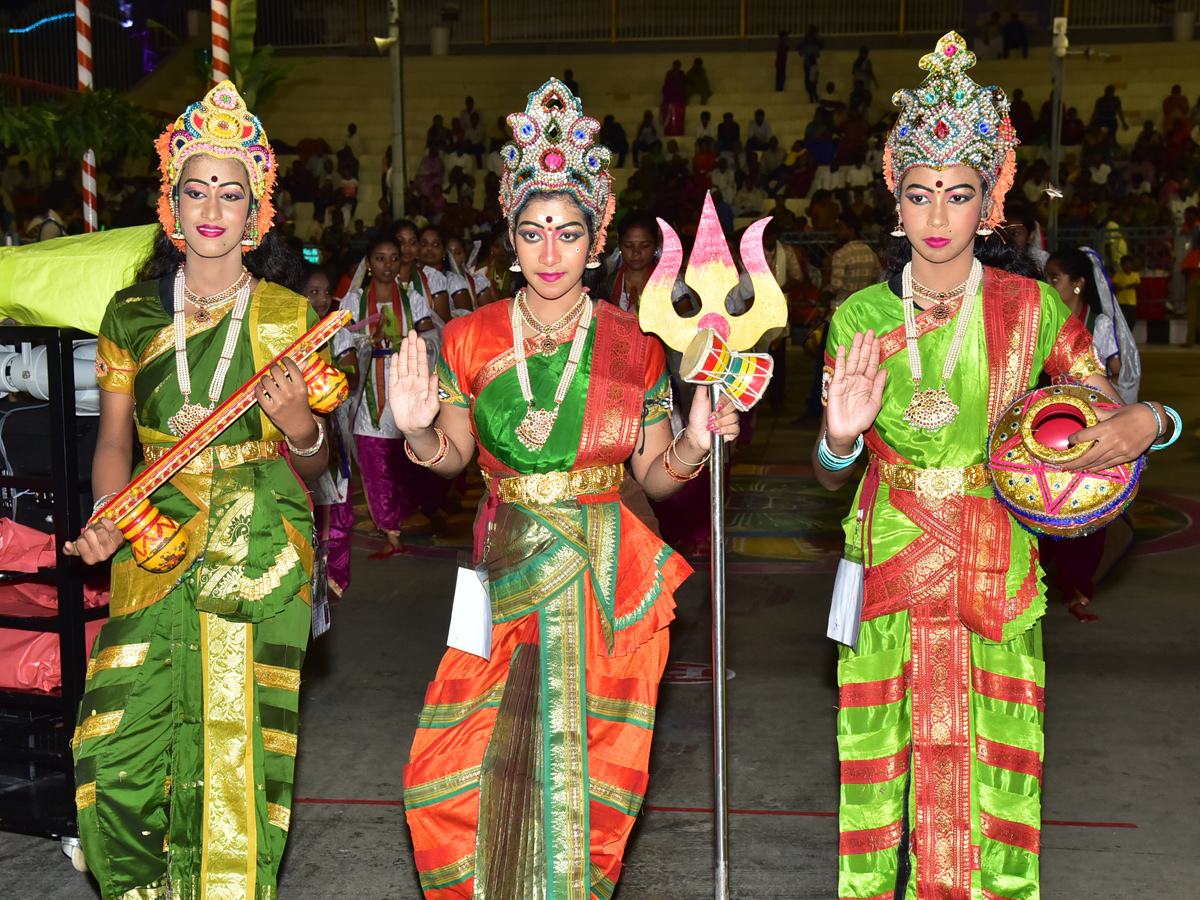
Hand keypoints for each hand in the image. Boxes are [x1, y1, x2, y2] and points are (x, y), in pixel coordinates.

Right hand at [63, 518, 124, 564]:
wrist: (112, 544)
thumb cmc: (95, 545)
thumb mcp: (80, 550)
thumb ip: (70, 549)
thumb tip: (67, 545)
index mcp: (90, 559)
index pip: (80, 542)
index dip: (82, 537)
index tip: (86, 539)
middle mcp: (101, 555)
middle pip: (89, 534)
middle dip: (89, 530)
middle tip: (93, 532)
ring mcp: (111, 548)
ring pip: (99, 530)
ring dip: (98, 526)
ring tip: (99, 529)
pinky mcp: (119, 540)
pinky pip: (111, 526)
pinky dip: (106, 521)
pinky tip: (104, 523)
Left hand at [255, 357, 315, 442]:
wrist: (299, 426)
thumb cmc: (301, 405)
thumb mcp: (303, 391)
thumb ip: (300, 375)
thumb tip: (303, 361)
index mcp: (301, 387)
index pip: (292, 367)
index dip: (286, 360)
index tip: (283, 359)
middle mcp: (290, 393)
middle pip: (276, 372)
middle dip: (273, 367)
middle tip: (273, 367)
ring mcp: (280, 402)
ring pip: (266, 381)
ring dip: (264, 378)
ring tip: (266, 378)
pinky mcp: (270, 409)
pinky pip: (259, 394)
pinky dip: (257, 389)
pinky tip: (260, 387)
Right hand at [387, 330, 439, 433]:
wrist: (413, 428)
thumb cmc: (425, 418)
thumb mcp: (432, 405)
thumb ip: (433, 391)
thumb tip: (435, 375)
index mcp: (424, 382)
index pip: (422, 363)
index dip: (421, 351)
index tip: (421, 339)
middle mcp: (413, 380)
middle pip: (412, 360)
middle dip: (412, 346)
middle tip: (412, 332)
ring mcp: (403, 383)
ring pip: (403, 364)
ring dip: (403, 352)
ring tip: (404, 340)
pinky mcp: (394, 390)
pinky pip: (393, 375)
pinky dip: (394, 365)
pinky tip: (395, 356)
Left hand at [680, 388, 739, 460]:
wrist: (696, 433)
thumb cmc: (697, 416)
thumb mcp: (698, 399)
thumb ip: (703, 387)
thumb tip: (705, 374)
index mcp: (723, 400)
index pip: (731, 395)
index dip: (724, 401)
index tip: (715, 406)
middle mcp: (729, 408)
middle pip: (734, 407)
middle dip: (720, 414)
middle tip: (710, 417)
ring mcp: (732, 419)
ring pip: (734, 418)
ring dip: (719, 423)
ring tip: (710, 426)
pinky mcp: (734, 430)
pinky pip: (735, 428)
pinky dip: (724, 430)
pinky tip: (716, 431)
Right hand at [825, 329, 885, 450]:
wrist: (847, 431)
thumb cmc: (862, 419)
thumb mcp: (875, 403)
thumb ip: (879, 386)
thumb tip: (885, 370)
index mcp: (869, 383)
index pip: (873, 365)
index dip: (876, 353)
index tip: (879, 340)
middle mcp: (858, 379)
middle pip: (863, 359)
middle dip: (867, 346)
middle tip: (870, 331)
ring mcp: (847, 381)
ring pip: (853, 361)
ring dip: (856, 348)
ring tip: (859, 335)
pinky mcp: (836, 384)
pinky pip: (839, 369)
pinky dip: (841, 358)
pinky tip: (843, 348)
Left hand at [1060, 401, 1156, 470]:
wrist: (1155, 420)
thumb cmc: (1132, 413)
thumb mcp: (1113, 411)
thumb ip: (1096, 413)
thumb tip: (1082, 407)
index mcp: (1107, 428)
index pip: (1083, 436)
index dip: (1073, 439)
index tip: (1068, 441)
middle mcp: (1113, 441)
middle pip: (1088, 455)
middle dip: (1074, 462)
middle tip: (1063, 466)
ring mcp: (1121, 451)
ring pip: (1098, 462)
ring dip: (1084, 467)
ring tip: (1073, 470)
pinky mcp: (1128, 457)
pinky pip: (1109, 464)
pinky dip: (1097, 468)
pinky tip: (1089, 470)